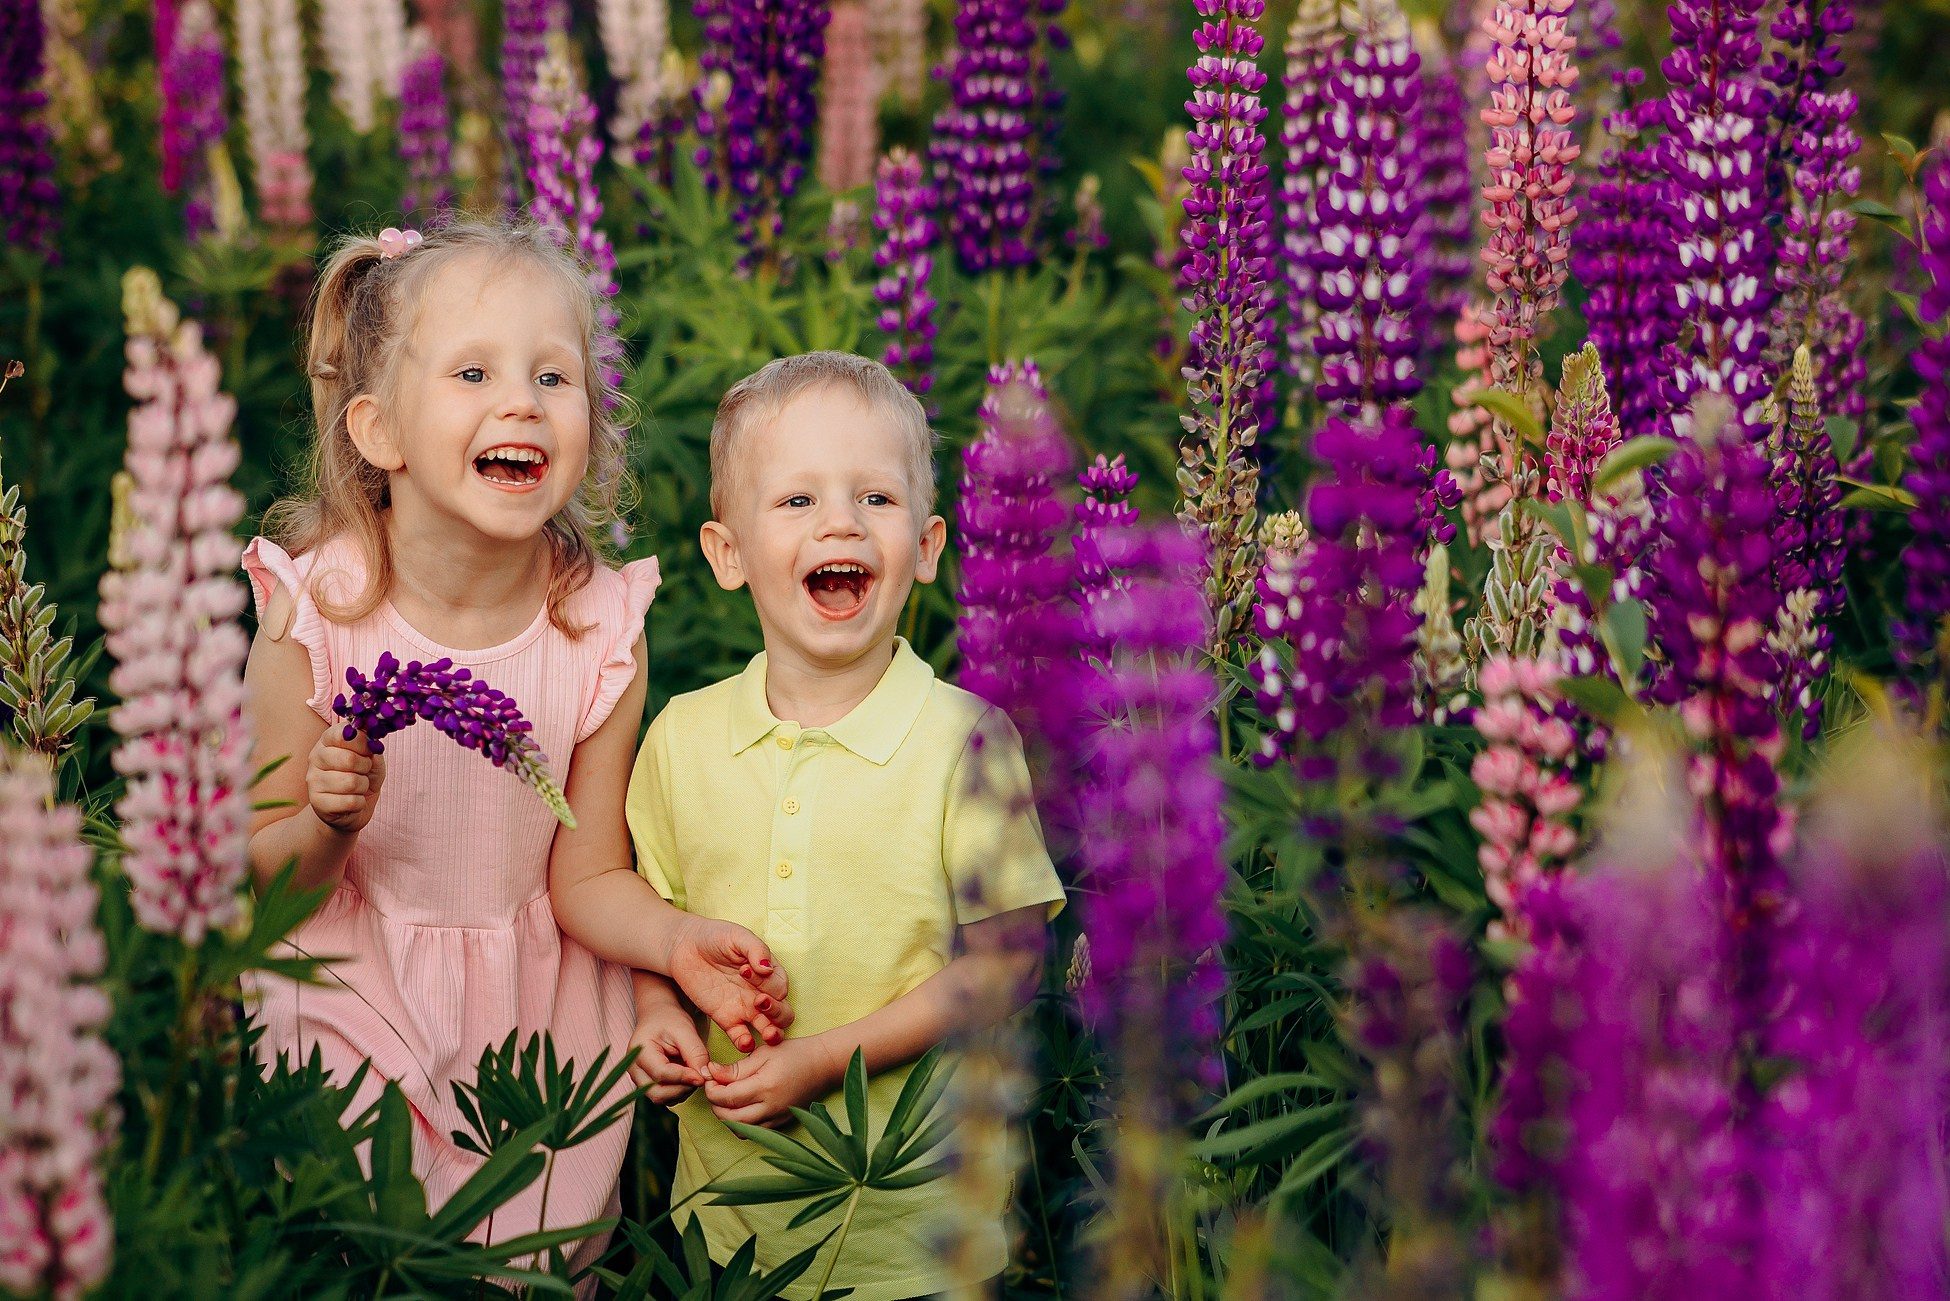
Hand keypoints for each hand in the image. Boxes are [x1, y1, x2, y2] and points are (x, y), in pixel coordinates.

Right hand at [308, 727, 384, 833]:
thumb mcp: (372, 756)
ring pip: (351, 782)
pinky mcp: (316, 802)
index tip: (368, 750)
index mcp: (327, 740)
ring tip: (358, 786)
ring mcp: (313, 780)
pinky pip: (350, 802)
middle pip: (348, 759)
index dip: (362, 742)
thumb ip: (371, 744)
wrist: (353, 807)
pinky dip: (359, 803)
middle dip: (366, 767)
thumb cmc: (362, 775)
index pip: (343, 734)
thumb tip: (372, 736)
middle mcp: (316, 757)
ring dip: (363, 786)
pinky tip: (353, 800)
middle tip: (364, 771)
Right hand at [625, 1001, 711, 1105]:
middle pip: (657, 1093)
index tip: (702, 1076)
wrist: (659, 1016)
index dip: (684, 1077)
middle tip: (699, 1076)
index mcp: (639, 1051)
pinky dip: (679, 1092)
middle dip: (683, 1089)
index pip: (661, 1073)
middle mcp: (634, 1069)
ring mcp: (638, 1079)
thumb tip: (704, 1077)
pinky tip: (686, 1076)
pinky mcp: (647, 1085)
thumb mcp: (685, 1030)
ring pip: (661, 1098)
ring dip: (682, 1091)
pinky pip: (664, 1097)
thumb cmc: (670, 1019)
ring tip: (692, 1072)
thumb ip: (696, 1053)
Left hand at [667, 917, 794, 1053]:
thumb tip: (767, 968)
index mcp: (768, 972)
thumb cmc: (715, 937)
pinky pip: (741, 1037)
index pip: (780, 986)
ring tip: (766, 1032)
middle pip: (784, 1013)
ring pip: (769, 1029)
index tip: (745, 970)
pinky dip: (746, 1043)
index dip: (769, 984)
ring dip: (772, 1033)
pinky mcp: (726, 1019)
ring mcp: (745, 1008)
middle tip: (759, 1001)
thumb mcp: (737, 936)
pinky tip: (744, 1041)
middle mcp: (761, 992)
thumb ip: (755, 949)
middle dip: (778, 1013)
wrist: (684, 946)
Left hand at [703, 1035, 841, 1129]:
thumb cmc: (794, 1053)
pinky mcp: (782, 1123)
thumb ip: (735, 1068)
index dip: (711, 1090)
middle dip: (715, 1105)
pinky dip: (743, 1123)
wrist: (823, 1065)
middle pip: (730, 1118)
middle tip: (715, 1089)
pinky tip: (743, 1107)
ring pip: (741, 1130)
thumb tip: (710, 1072)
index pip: (726, 1098)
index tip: (710, 1078)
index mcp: (764, 1087)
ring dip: (728, 1117)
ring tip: (728, 1099)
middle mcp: (771, 1107)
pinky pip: (755, 1131)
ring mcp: (777, 1118)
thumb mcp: (762, 1054)